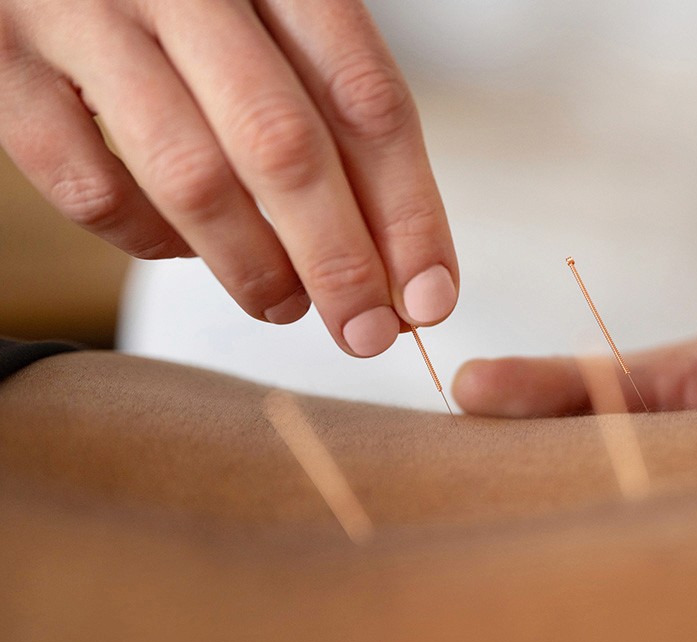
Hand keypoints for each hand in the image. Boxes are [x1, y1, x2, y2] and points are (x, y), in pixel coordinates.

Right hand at [0, 0, 456, 356]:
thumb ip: (323, 102)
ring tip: (288, 307)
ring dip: (254, 267)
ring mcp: (80, 16)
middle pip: (285, 146)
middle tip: (368, 332)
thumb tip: (394, 254)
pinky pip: (90, 187)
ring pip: (192, 176)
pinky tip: (186, 252)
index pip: (365, 99)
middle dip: (340, 260)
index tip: (431, 293)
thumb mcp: (265, 13)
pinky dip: (150, 242)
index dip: (408, 209)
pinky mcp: (5, 65)